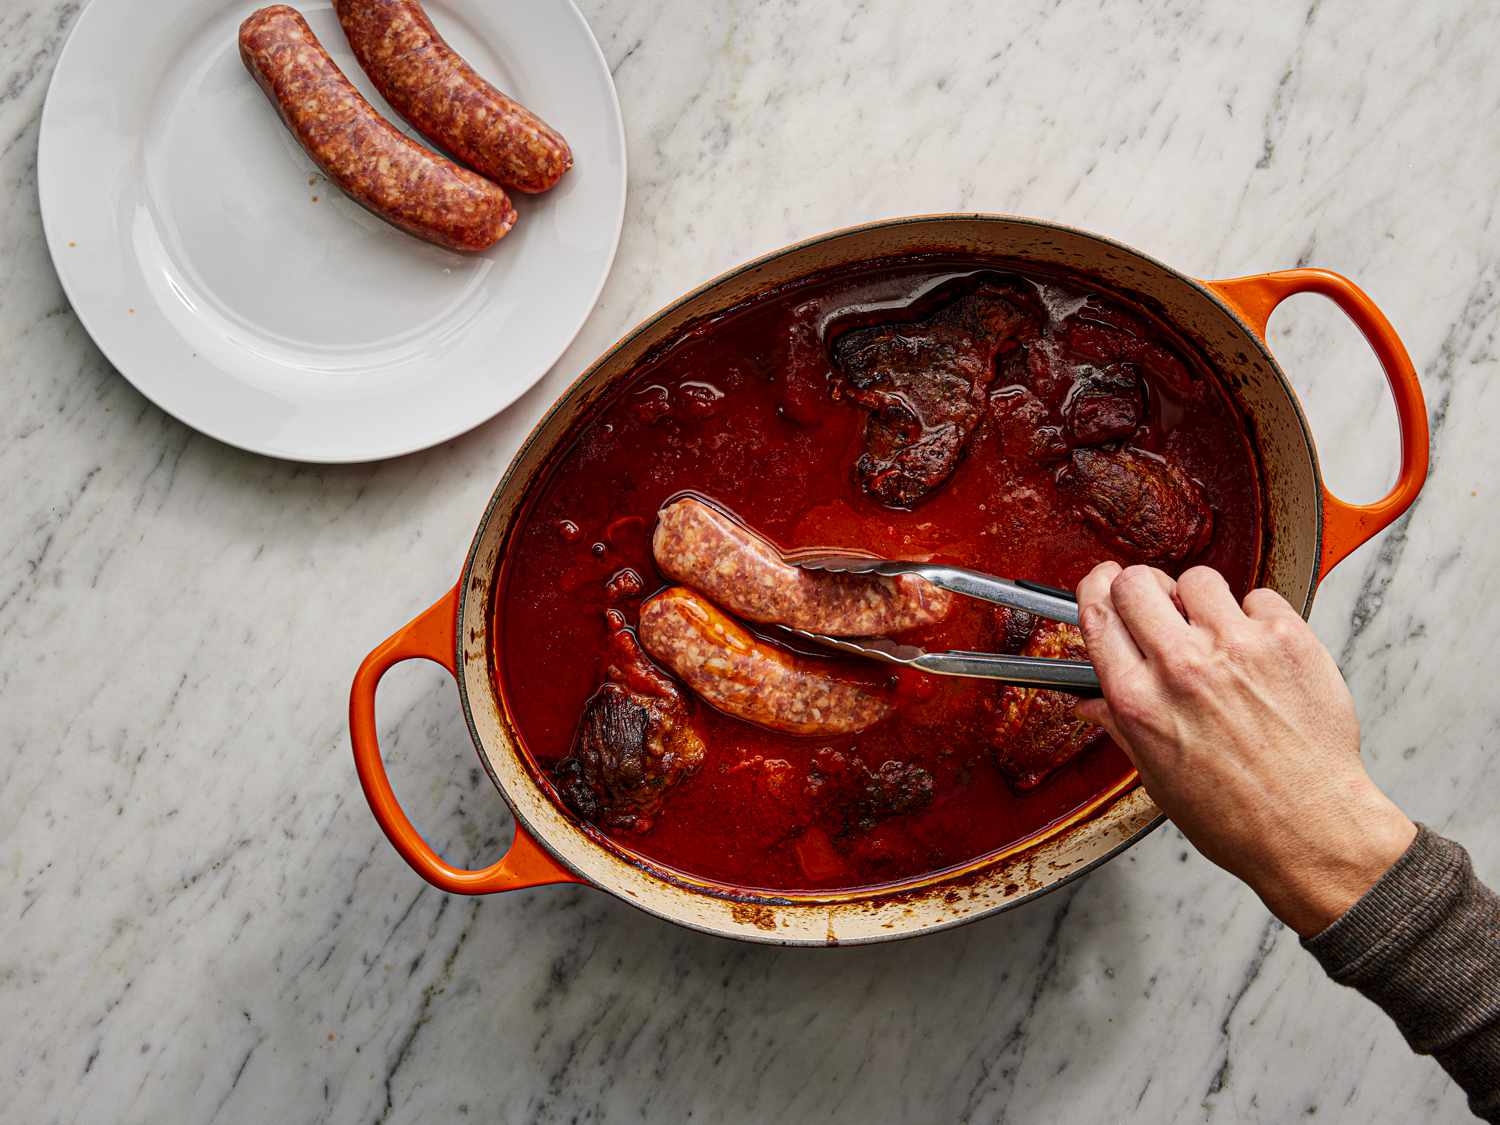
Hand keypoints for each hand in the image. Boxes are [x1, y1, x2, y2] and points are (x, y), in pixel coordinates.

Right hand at [1074, 562, 1415, 936]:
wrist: (1311, 828)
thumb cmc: (1237, 816)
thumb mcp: (1155, 776)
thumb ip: (1120, 725)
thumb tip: (1091, 701)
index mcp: (1138, 700)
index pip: (1097, 612)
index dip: (1095, 587)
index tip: (1103, 582)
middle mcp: (1181, 666)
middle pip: (1137, 582)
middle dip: (1144, 587)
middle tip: (1161, 605)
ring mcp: (1236, 647)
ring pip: (1199, 579)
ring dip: (1202, 600)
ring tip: (1218, 633)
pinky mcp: (1287, 639)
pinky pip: (1258, 597)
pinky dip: (1257, 617)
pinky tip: (1260, 651)